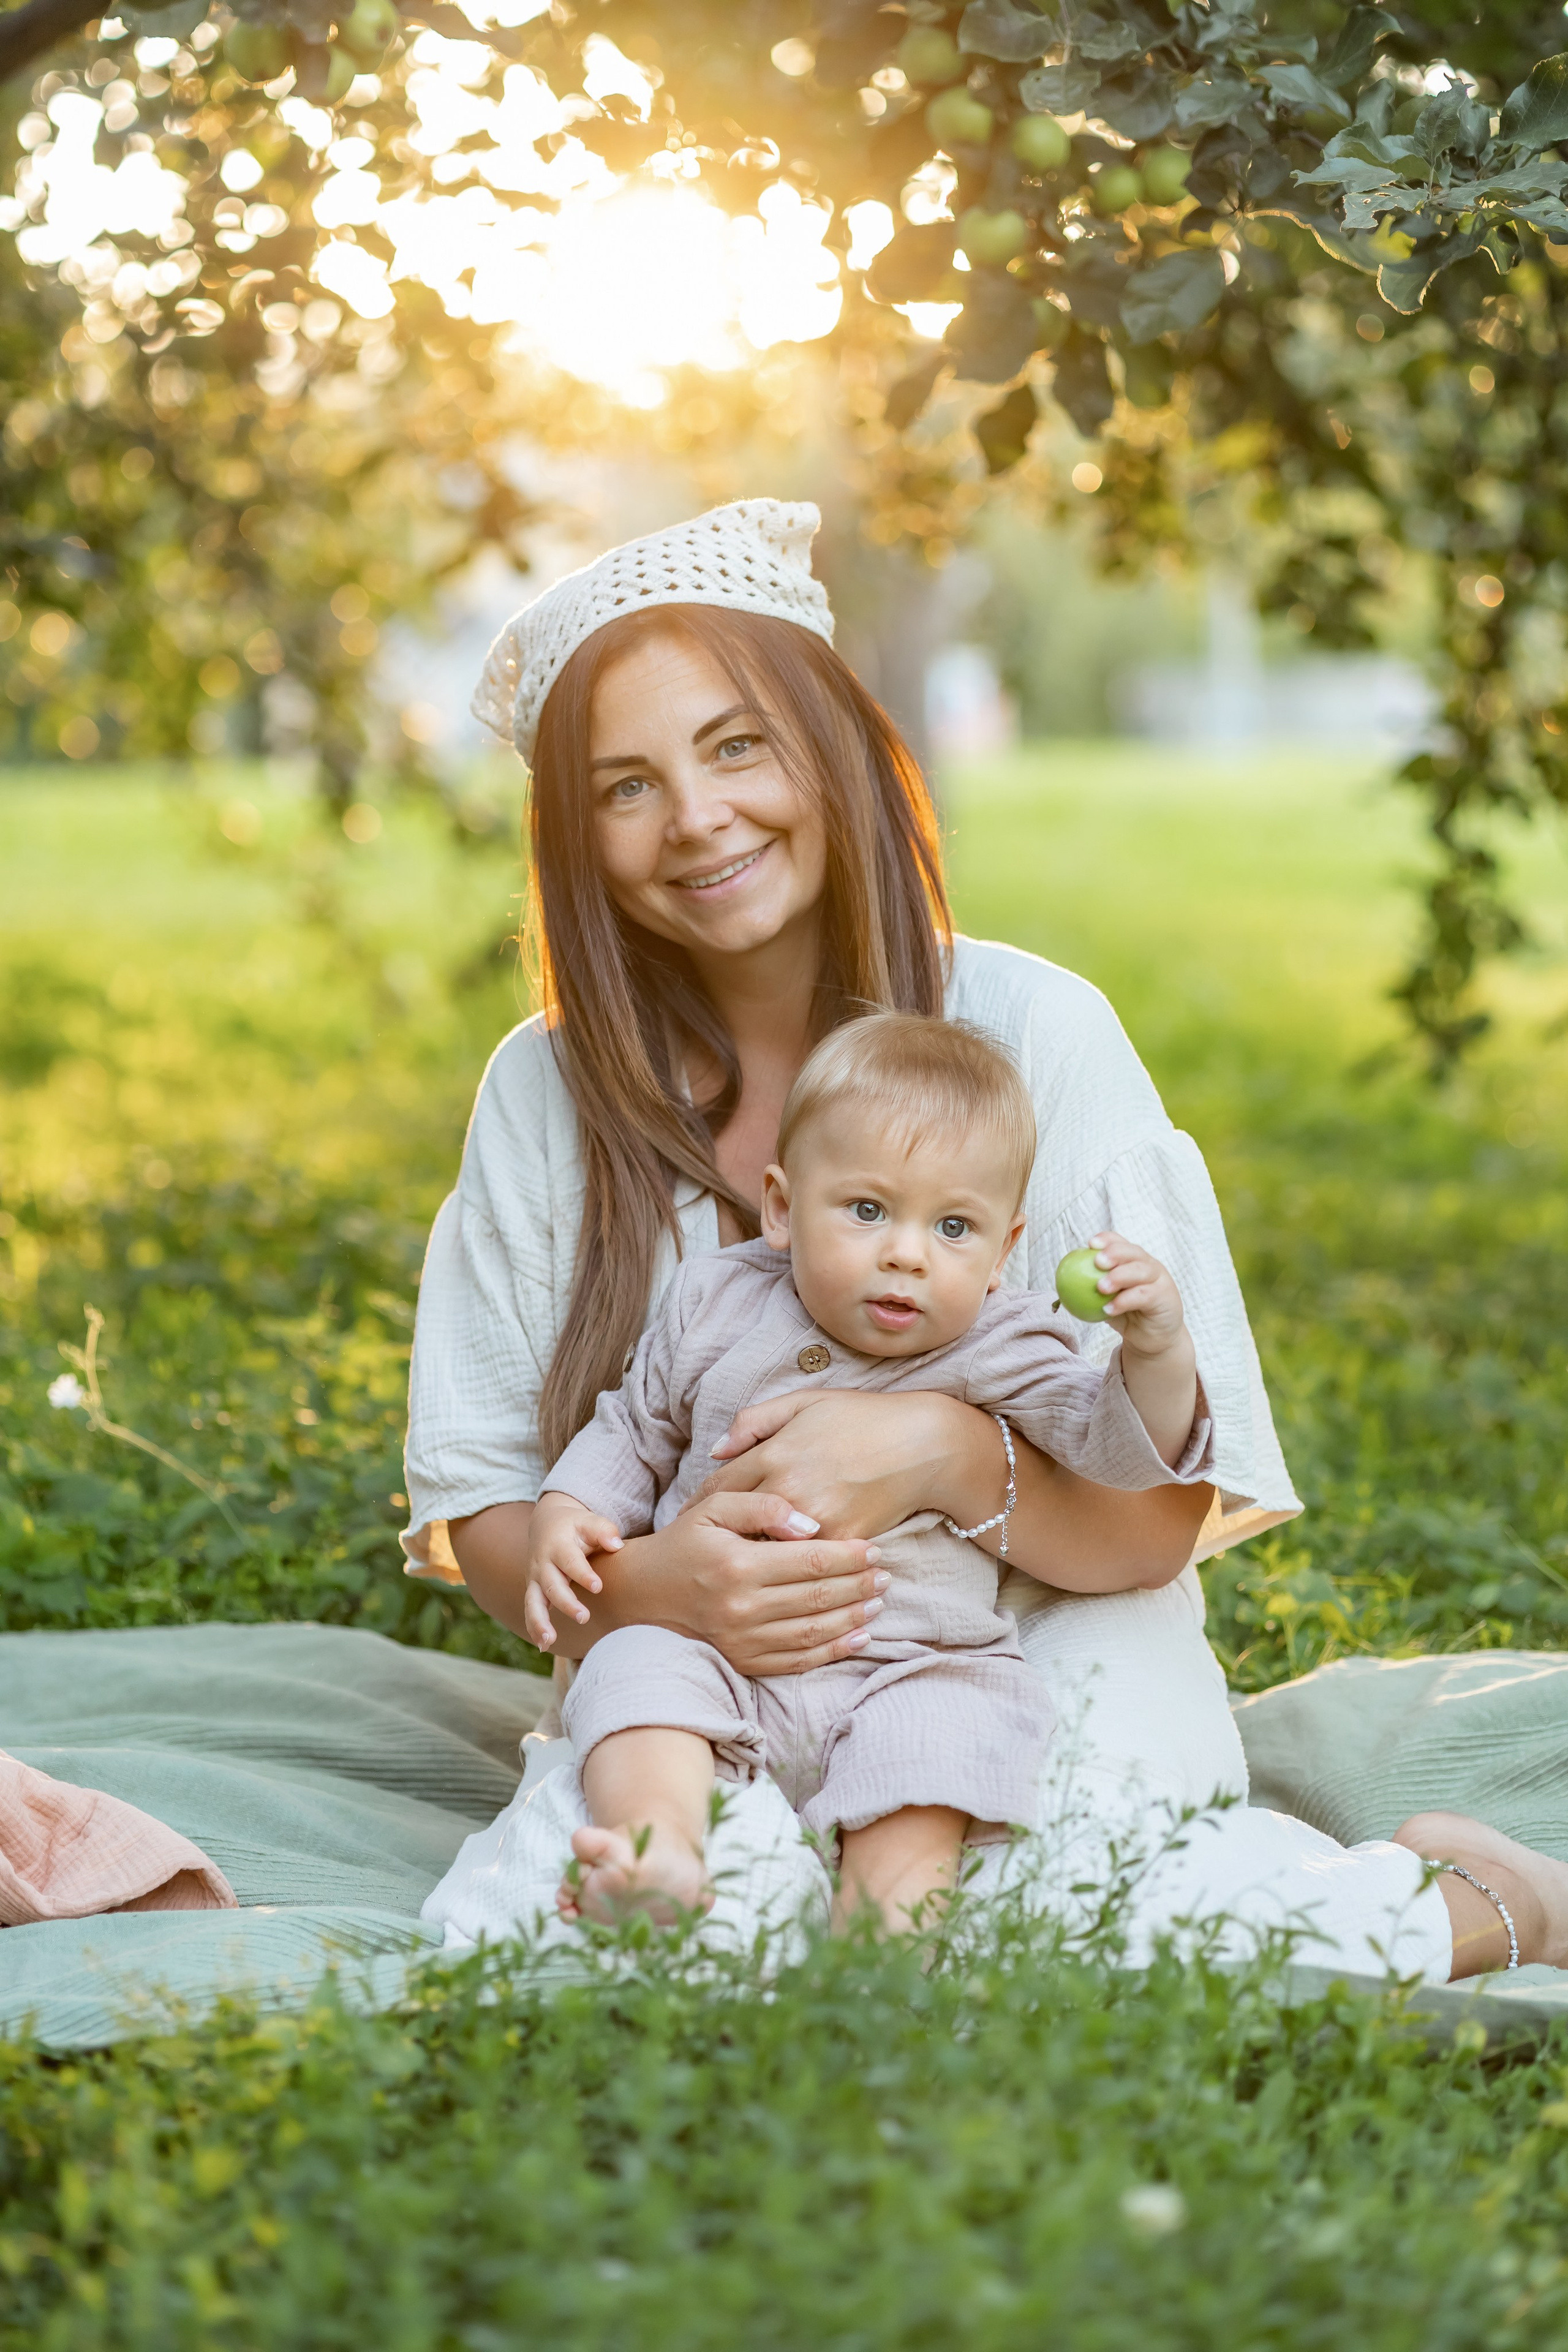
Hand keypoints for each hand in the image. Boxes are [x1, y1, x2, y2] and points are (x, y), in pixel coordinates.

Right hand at [523, 1489, 622, 1650]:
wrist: (546, 1523)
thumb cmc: (576, 1526)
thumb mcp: (590, 1521)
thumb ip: (604, 1531)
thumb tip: (617, 1545)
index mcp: (558, 1545)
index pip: (570, 1561)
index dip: (583, 1574)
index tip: (597, 1587)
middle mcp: (543, 1564)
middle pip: (552, 1585)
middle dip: (566, 1603)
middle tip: (584, 1617)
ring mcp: (535, 1579)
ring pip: (533, 1602)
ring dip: (540, 1622)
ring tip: (549, 1640)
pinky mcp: (533, 1590)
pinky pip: (530, 1610)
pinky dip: (534, 1628)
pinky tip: (544, 1647)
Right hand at [625, 1487, 890, 1676]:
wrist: (643, 1593)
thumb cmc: (684, 1543)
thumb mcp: (713, 1507)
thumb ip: (762, 1506)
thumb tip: (811, 1524)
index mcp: (737, 1564)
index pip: (809, 1561)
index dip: (848, 1556)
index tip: (874, 1548)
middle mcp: (741, 1607)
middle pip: (818, 1597)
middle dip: (859, 1585)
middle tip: (886, 1574)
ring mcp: (743, 1640)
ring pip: (814, 1632)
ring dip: (853, 1617)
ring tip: (878, 1601)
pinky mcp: (744, 1661)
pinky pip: (798, 1661)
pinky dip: (833, 1651)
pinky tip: (859, 1637)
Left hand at [699, 1387, 978, 1539]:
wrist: (923, 1445)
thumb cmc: (863, 1418)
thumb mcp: (805, 1403)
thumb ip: (754, 1421)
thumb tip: (715, 1450)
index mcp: (775, 1454)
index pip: (718, 1488)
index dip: (699, 1506)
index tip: (691, 1519)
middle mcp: (789, 1491)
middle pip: (734, 1526)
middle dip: (717, 1539)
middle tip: (703, 1551)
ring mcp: (815, 1521)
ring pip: (765, 1549)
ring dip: (748, 1557)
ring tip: (731, 1566)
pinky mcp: (841, 1542)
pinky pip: (803, 1561)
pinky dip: (789, 1566)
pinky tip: (778, 1571)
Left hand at [1085, 1232, 1187, 1356]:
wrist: (1153, 1339)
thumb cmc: (1127, 1316)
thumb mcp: (1107, 1300)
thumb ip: (1092, 1290)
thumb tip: (1063, 1283)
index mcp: (1134, 1261)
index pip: (1121, 1243)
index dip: (1108, 1240)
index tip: (1090, 1243)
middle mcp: (1149, 1266)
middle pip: (1133, 1252)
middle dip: (1115, 1252)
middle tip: (1097, 1261)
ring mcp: (1160, 1280)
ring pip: (1141, 1271)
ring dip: (1119, 1276)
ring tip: (1100, 1287)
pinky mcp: (1165, 1297)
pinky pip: (1144, 1295)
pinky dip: (1125, 1301)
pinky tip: (1108, 1309)